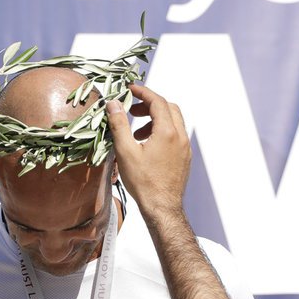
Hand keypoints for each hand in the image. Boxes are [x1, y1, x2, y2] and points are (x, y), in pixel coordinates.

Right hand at [104, 83, 191, 218]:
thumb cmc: (143, 182)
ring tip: (136, 133)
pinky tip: (148, 146)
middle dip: (150, 105)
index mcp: (167, 132)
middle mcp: (180, 136)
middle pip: (168, 108)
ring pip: (174, 121)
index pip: (157, 101)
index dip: (143, 92)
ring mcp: (185, 147)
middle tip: (132, 111)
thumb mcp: (126, 151)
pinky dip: (162, 132)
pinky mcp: (185, 158)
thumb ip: (119, 124)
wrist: (162, 208)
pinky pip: (176, 135)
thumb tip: (114, 104)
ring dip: (155, 119)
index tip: (130, 89)